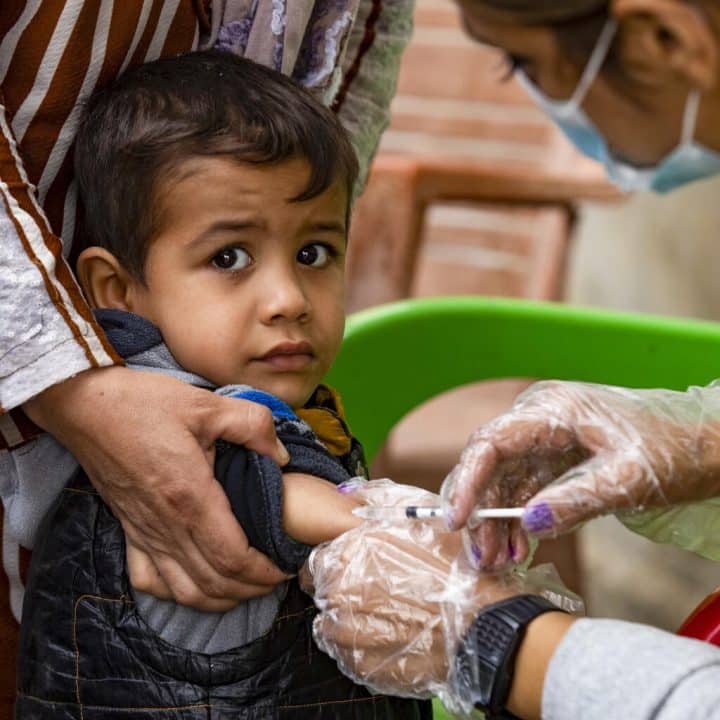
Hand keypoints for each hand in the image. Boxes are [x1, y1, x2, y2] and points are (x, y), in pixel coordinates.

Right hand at [24, 365, 289, 609]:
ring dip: (220, 598)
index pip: (233, 557)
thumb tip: (281, 456)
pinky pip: (151, 580)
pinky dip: (178, 593)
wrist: (84, 407)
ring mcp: (144, 534)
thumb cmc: (143, 404)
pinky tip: (197, 583)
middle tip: (277, 576)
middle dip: (252, 589)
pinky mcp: (128, 531)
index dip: (264, 572)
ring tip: (247, 586)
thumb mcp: (207, 404)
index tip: (286, 565)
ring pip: (184, 592)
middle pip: (214, 583)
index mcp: (190, 497)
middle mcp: (166, 526)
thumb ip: (253, 425)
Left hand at [300, 479, 526, 705]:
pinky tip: (391, 636)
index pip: (318, 557)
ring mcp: (347, 631)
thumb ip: (380, 499)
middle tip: (378, 589)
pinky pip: (346, 652)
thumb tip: (349, 492)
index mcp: (349, 552)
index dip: (338, 559)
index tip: (355, 565)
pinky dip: (361, 645)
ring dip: (349, 617)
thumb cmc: (454, 570)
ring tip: (386, 615)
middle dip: (343, 587)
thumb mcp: (422, 516)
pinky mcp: (360, 664)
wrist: (481, 628)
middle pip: (323, 589)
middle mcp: (339, 590)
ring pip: (331, 622)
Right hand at [442, 380, 719, 568]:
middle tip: (481, 554)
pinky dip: (520, 519)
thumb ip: (576, 499)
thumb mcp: (627, 478)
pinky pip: (526, 489)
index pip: (492, 442)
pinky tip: (519, 547)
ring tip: (499, 560)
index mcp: (552, 410)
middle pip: (491, 464)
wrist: (708, 445)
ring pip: (505, 480)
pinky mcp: (557, 459)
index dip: (469, 481)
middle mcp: (540, 420)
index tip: (458, 521)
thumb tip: (530, 524)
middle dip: (482, 511)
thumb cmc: (673, 450)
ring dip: (498, 521)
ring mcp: (547, 439)